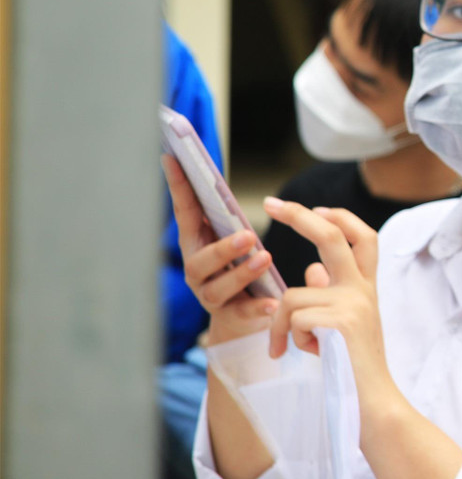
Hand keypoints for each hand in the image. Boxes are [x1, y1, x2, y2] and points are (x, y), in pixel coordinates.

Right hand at [163, 155, 277, 344]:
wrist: (243, 321)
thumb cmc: (242, 269)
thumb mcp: (240, 242)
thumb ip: (237, 221)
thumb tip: (248, 188)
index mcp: (198, 243)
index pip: (185, 212)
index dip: (178, 187)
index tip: (172, 158)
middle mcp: (197, 270)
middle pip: (200, 260)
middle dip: (221, 248)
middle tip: (248, 234)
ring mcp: (210, 296)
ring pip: (218, 288)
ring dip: (241, 273)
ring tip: (265, 259)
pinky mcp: (230, 317)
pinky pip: (243, 314)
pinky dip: (257, 308)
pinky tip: (272, 303)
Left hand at [263, 199, 387, 376]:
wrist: (373, 404)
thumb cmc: (355, 369)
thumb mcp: (344, 326)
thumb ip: (330, 295)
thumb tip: (311, 272)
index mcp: (365, 288)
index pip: (363, 237)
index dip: (341, 217)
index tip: (317, 208)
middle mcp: (361, 289)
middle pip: (331, 236)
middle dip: (298, 216)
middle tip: (270, 203)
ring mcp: (352, 303)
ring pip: (291, 295)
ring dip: (282, 326)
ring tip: (297, 349)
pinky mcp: (339, 321)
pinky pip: (291, 319)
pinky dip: (288, 340)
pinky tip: (309, 355)